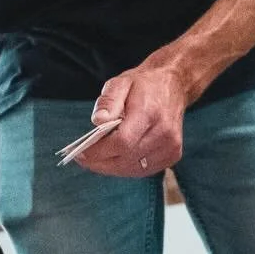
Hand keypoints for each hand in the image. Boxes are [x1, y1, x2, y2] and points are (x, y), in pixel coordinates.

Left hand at [77, 61, 189, 177]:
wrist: (173, 86)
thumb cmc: (143, 85)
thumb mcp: (120, 83)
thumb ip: (108, 101)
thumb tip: (98, 121)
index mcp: (150, 112)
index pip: (122, 142)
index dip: (99, 152)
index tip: (81, 154)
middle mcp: (164, 132)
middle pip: (126, 159)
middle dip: (101, 162)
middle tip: (83, 159)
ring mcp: (171, 146)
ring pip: (134, 169)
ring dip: (112, 168)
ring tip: (96, 161)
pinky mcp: (173, 155)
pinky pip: (144, 170)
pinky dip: (127, 168)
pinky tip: (115, 160)